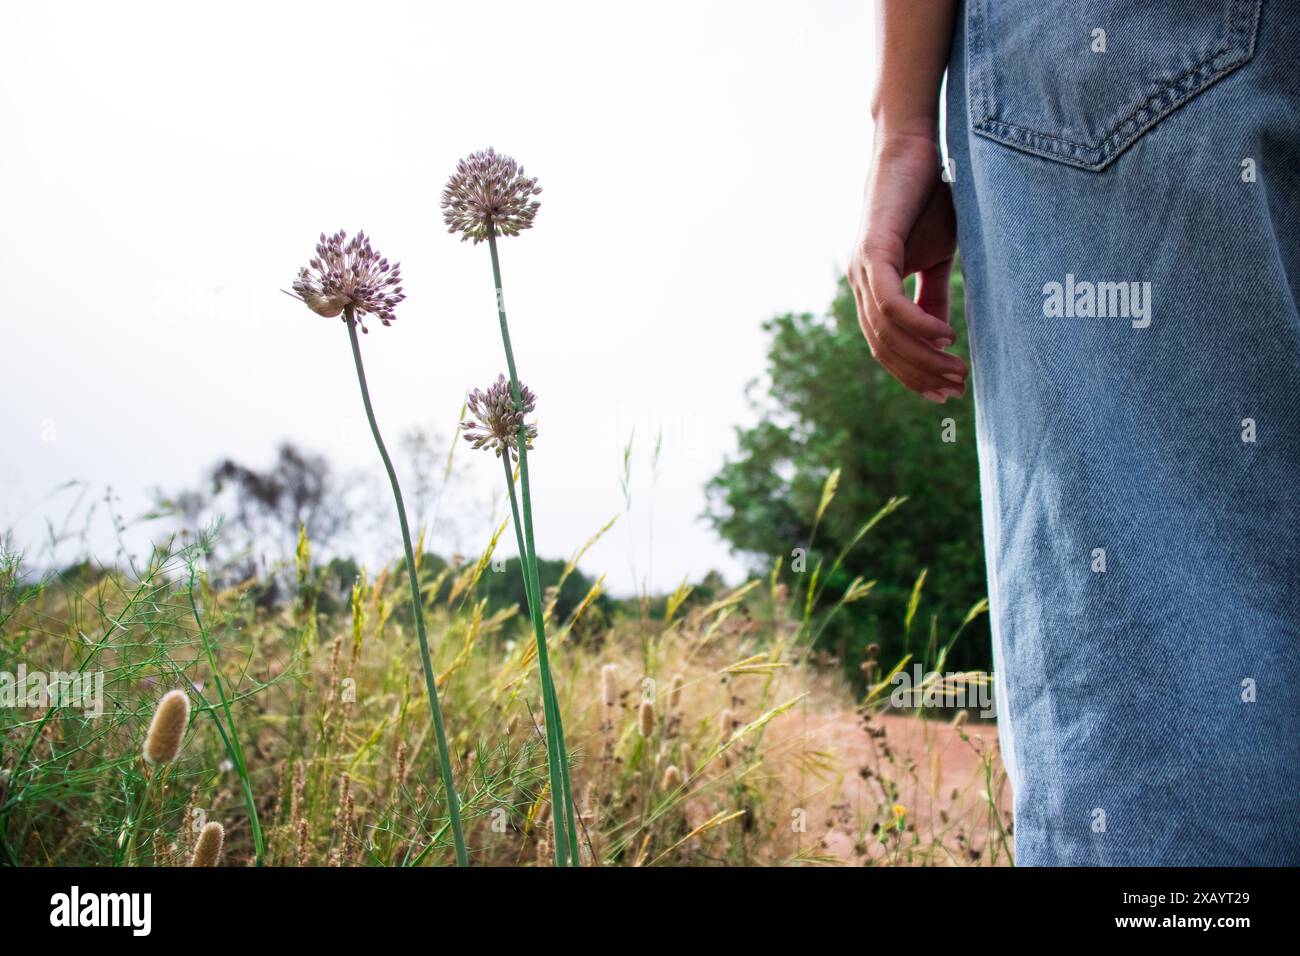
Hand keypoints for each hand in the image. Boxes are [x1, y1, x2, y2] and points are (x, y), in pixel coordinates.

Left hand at [848, 132, 965, 401]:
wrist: (913, 146)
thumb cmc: (927, 198)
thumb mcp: (936, 257)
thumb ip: (933, 297)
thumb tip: (940, 339)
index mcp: (872, 288)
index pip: (886, 346)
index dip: (914, 374)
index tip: (946, 392)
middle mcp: (859, 283)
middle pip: (884, 347)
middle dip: (920, 375)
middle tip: (955, 391)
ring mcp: (861, 268)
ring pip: (886, 331)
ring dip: (923, 357)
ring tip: (956, 370)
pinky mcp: (872, 251)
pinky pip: (891, 303)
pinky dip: (918, 325)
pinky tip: (945, 338)